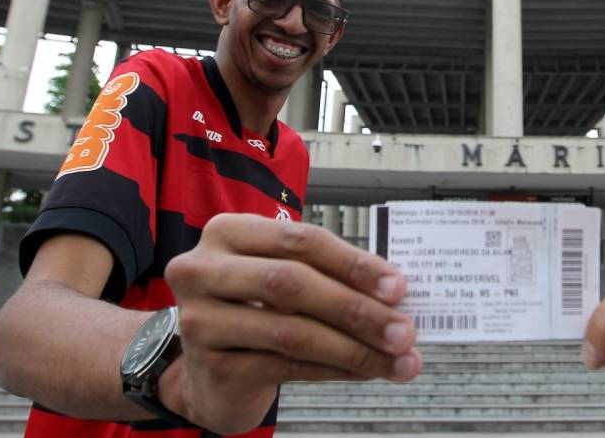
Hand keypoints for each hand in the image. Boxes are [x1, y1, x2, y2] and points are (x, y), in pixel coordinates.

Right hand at [160, 214, 420, 433]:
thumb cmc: (256, 311)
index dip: (353, 263)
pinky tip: (366, 372)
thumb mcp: (284, 278)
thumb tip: (395, 293)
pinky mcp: (212, 366)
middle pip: (293, 283)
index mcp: (228, 232)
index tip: (398, 287)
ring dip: (354, 348)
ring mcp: (201, 320)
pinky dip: (335, 370)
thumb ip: (329, 276)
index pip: (301, 240)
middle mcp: (203, 271)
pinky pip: (287, 367)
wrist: (210, 371)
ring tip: (398, 360)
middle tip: (403, 330)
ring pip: (292, 331)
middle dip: (357, 309)